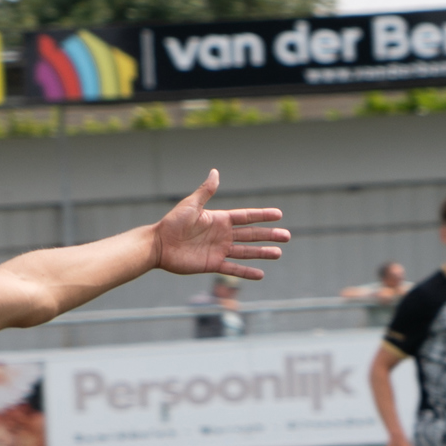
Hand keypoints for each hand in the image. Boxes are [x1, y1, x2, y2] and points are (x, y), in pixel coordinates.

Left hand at [153, 170, 289, 279]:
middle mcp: (222, 235)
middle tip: (287, 236)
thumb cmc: (172, 223)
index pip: (246, 217)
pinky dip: (246, 272)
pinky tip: (260, 273)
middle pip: (251, 235)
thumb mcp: (191, 205)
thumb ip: (206, 191)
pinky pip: (233, 269)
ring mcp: (218, 250)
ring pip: (246, 252)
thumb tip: (216, 171)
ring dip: (262, 253)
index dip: (262, 216)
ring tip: (278, 254)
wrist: (158, 245)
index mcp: (219, 219)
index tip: (279, 215)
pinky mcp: (212, 264)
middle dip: (269, 235)